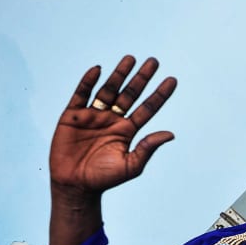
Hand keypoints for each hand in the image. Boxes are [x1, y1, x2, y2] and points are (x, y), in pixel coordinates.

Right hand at [50, 55, 176, 198]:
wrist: (76, 185)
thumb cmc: (105, 178)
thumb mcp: (131, 164)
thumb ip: (148, 147)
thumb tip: (170, 134)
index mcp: (128, 130)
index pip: (147, 108)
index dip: (159, 94)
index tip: (172, 79)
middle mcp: (112, 119)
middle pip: (130, 94)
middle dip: (142, 78)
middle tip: (154, 61)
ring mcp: (93, 115)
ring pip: (108, 90)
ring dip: (119, 75)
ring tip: (131, 59)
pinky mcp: (73, 115)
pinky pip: (81, 94)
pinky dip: (88, 82)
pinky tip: (98, 70)